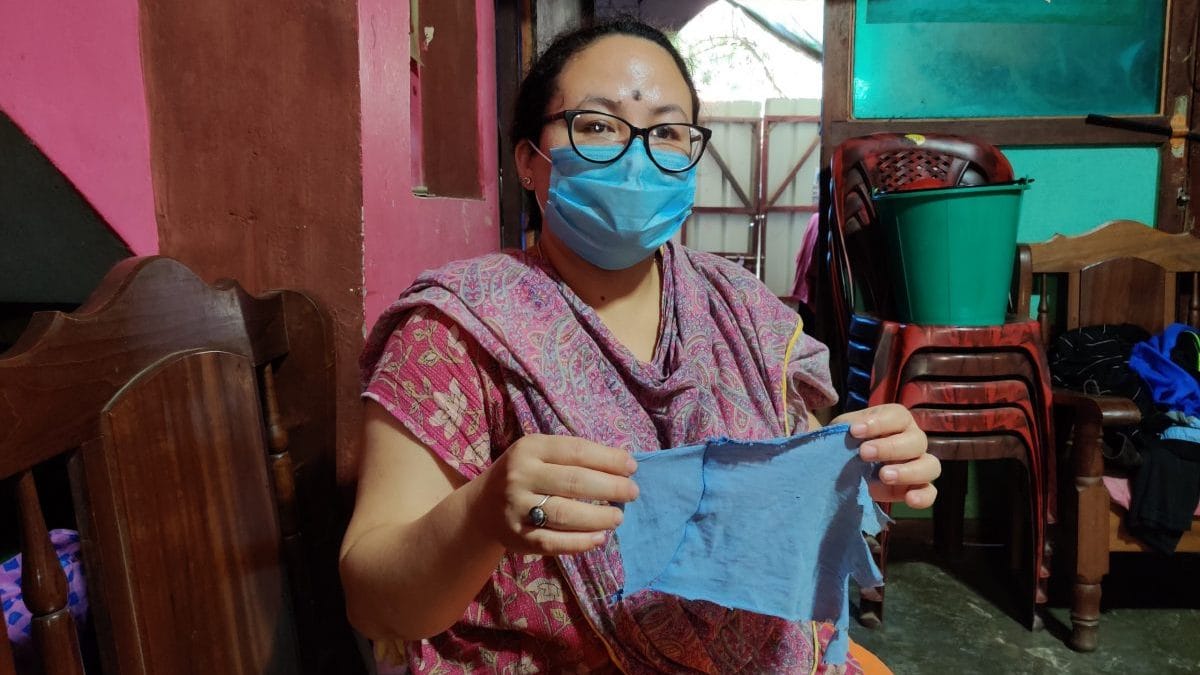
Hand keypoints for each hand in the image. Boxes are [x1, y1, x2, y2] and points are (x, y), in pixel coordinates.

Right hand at [475, 434, 638, 555]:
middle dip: (610, 488)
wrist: (482, 507)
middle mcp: (520, 476)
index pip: (576, 451)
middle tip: (632, 493)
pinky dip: (580, 542)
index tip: (632, 467)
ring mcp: (517, 508)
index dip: (608, 459)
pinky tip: (599, 538)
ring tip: (618, 517)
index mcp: (529, 448)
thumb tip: (622, 464)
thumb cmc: (525, 474)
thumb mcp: (540, 454)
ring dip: (599, 517)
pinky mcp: (517, 537)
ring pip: (565, 514)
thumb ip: (573, 457)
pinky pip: (553, 542)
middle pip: (574, 482)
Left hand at [832, 404, 938, 508]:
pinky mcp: (918, 489)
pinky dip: (923, 496)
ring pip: (930, 466)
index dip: (878, 423)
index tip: (854, 431)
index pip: (897, 416)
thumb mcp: (841, 432)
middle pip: (916, 440)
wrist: (843, 471)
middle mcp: (912, 440)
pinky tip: (909, 499)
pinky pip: (930, 493)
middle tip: (864, 453)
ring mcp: (920, 465)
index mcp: (896, 420)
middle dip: (890, 447)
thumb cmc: (846, 444)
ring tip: (884, 476)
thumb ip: (842, 429)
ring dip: (908, 471)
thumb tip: (839, 428)